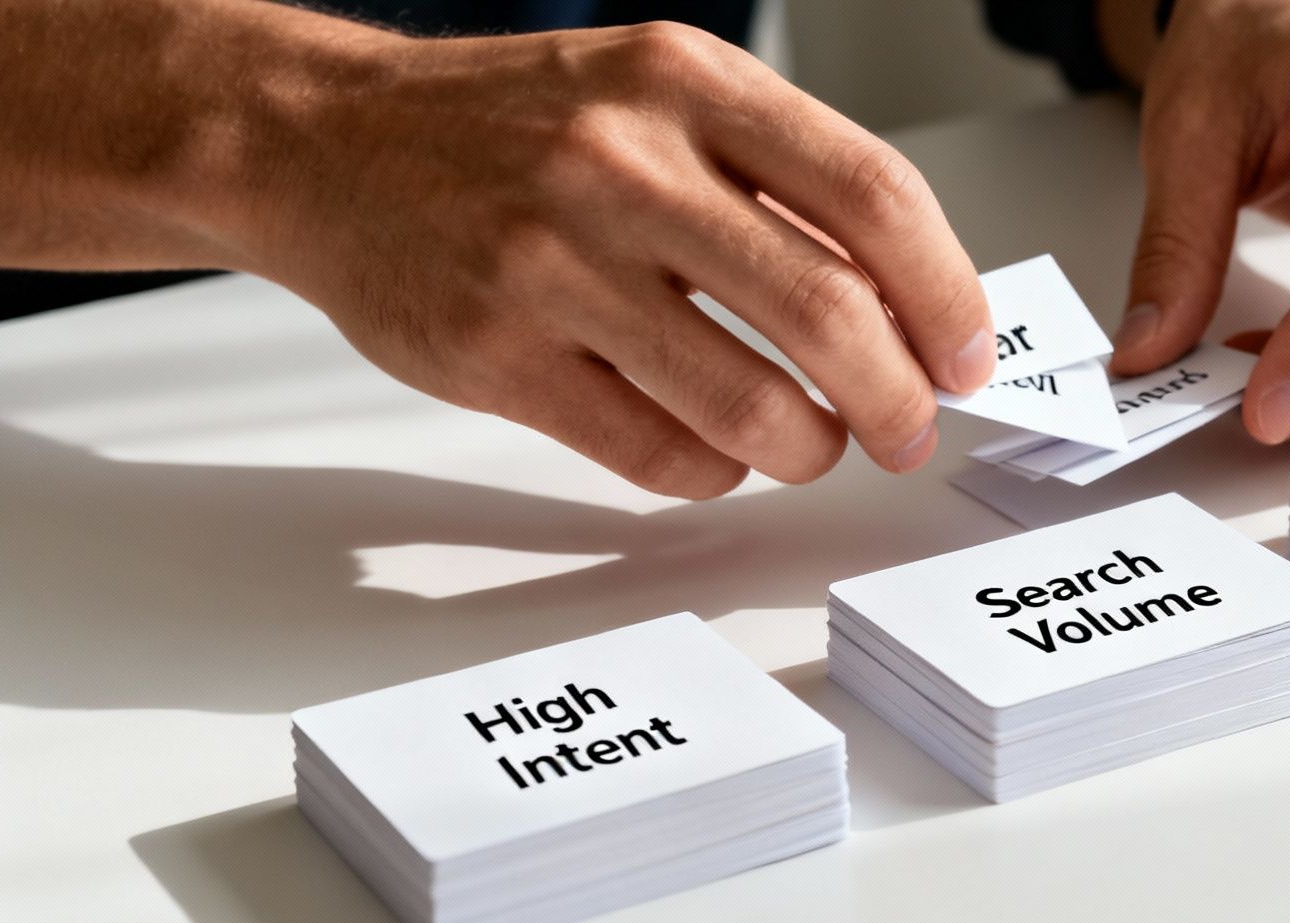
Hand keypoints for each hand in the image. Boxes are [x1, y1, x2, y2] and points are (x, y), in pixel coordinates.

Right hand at [241, 21, 994, 495]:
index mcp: (687, 83)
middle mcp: (623, 164)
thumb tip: (909, 305)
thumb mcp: (658, 95)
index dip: (945, 296)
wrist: (325, 142)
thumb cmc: (516, 129)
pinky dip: (712, 472)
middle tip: (909, 431)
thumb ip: (779, 180)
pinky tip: (712, 451)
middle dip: (896, 399)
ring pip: (747, 406)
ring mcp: (551, 264)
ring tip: (809, 445)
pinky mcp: (496, 355)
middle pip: (827, 315)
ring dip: (809, 449)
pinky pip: (657, 454)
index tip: (964, 355)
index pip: (873, 197)